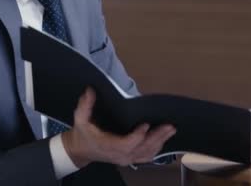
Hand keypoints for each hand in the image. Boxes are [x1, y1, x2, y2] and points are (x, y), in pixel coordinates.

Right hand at [61, 88, 175, 167]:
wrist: (81, 151)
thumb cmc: (82, 135)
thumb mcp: (80, 119)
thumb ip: (85, 105)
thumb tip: (90, 91)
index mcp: (108, 145)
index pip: (127, 144)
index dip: (138, 136)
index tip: (145, 124)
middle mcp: (120, 155)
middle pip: (142, 149)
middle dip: (157, 137)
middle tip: (168, 126)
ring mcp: (126, 158)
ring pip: (147, 153)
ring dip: (160, 142)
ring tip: (170, 130)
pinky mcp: (130, 159)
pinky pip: (147, 157)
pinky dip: (157, 149)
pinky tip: (163, 139)